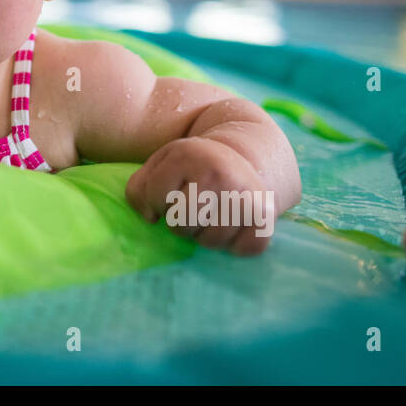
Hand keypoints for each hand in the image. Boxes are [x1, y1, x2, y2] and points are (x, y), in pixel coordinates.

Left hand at [125, 136, 272, 255]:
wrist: (241, 158)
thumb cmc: (191, 168)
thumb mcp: (160, 166)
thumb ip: (139, 189)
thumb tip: (150, 218)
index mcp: (187, 155)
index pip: (157, 199)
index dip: (158, 204)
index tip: (171, 196)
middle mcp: (218, 172)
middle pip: (182, 224)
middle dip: (180, 225)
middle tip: (191, 212)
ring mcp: (244, 194)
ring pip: (211, 241)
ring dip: (206, 237)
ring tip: (212, 217)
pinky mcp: (266, 215)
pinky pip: (244, 249)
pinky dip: (236, 246)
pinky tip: (234, 226)